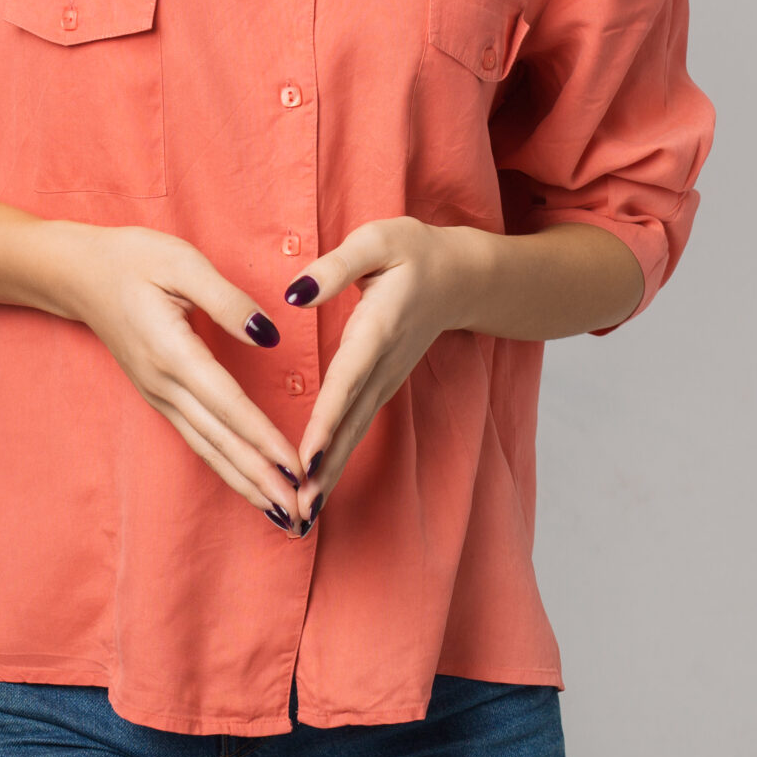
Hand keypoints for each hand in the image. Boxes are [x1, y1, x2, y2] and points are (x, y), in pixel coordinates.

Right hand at [47, 221, 307, 532]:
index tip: (295, 467)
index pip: (227, 404)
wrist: (77, 274)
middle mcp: (164, 384)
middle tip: (300, 513)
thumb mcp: (182, 262)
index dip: (263, 437)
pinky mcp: (160, 397)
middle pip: (220, 440)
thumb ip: (227, 301)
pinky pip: (198, 440)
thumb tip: (268, 337)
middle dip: (262, 479)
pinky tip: (250, 485)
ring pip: (208, 449)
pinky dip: (227, 466)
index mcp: (173, 351)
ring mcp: (159, 396)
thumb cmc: (133, 260)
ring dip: (246, 484)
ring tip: (282, 514)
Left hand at [279, 215, 481, 530]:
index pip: (347, 381)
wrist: (462, 276)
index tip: (306, 458)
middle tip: (297, 511)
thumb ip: (335, 267)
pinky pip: (355, 428)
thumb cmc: (413, 252)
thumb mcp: (377, 242)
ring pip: (353, 433)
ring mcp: (385, 380)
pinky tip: (315, 487)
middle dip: (323, 468)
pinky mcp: (381, 386)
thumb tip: (294, 294)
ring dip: (328, 475)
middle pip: (349, 423)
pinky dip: (336, 459)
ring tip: (300, 515)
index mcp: (378, 329)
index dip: (326, 421)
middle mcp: (382, 365)